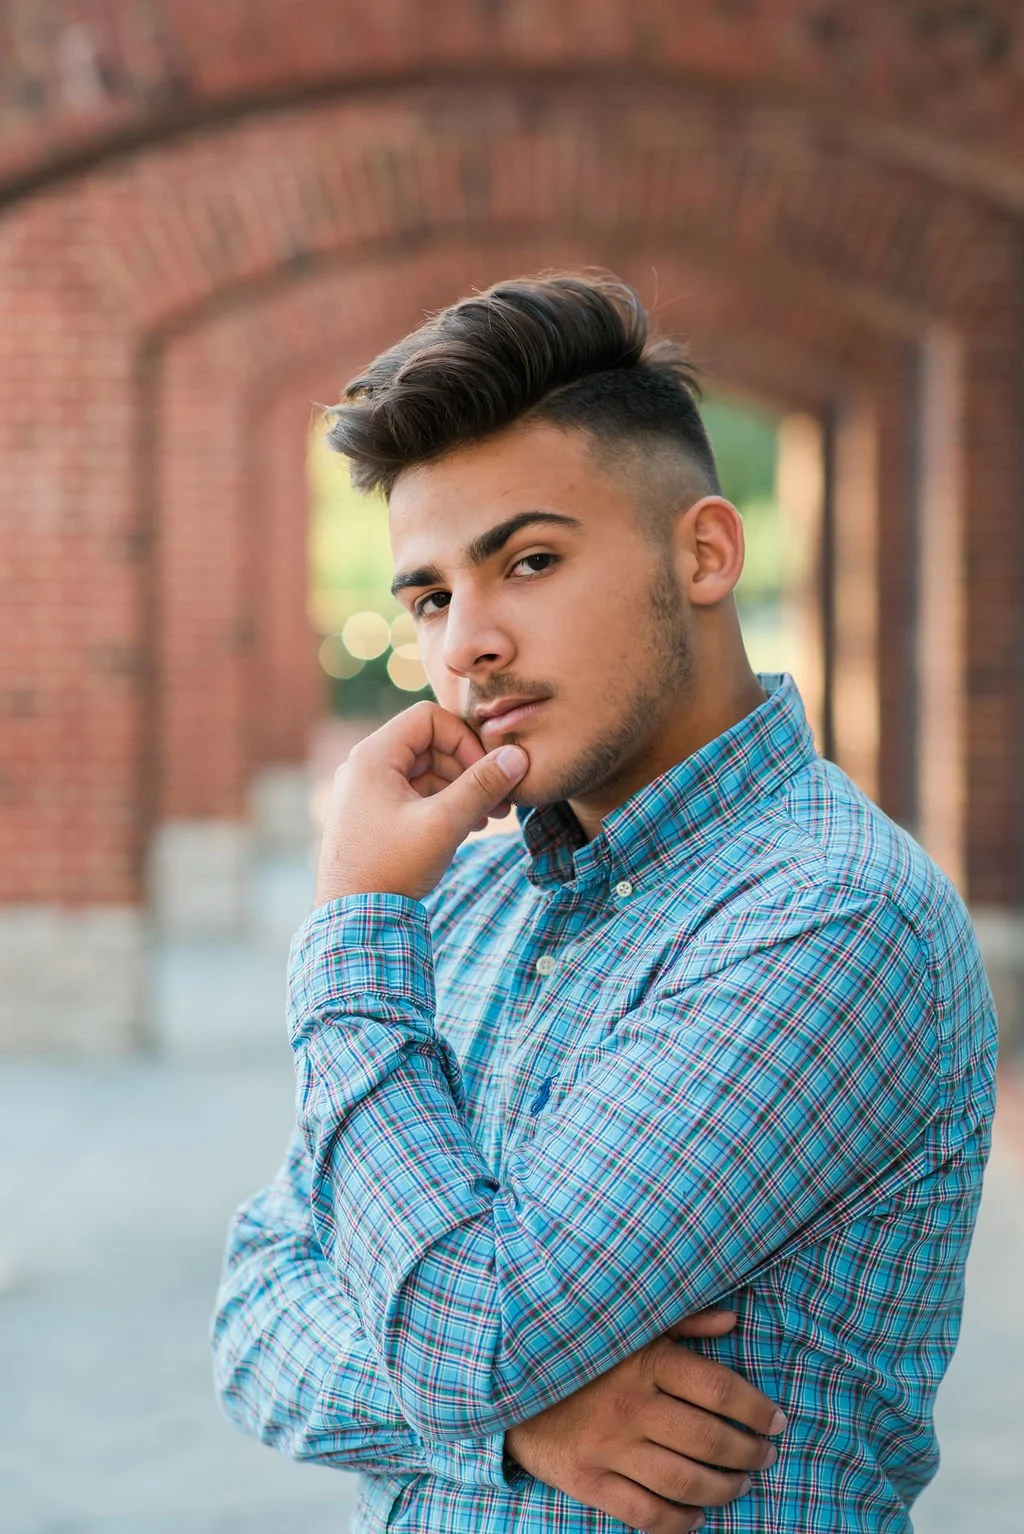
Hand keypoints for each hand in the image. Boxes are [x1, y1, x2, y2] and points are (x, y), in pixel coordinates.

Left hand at [314, 701, 528, 905]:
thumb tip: (517, 756)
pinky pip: (416, 795)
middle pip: (429, 744)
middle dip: (468, 768)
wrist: (354, 921)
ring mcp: (368, 792)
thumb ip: (482, 786)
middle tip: (498, 801)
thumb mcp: (444, 823)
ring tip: (487, 818)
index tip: (487, 773)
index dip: (464, 740)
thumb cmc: (391, 869)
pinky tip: (466, 827)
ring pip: (426, 771)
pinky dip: (443, 804)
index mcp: (373, 757)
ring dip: (460, 788)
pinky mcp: (374, 816)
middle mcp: (365, 767)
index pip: (428, 718)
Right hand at [504, 1309, 783, 1533]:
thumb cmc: (583, 1350)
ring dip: (725, 1489)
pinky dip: (681, 1523)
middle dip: (749, 1452)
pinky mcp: (588, 1481)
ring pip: (685, 1482)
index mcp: (644, 1360)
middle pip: (709, 1440)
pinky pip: (646, 1515)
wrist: (509, 1378)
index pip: (717, 1388)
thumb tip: (731, 1322)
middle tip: (765, 1455)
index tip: (777, 1421)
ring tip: (740, 1483)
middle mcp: (630, 1405)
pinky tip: (697, 1516)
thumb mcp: (629, 1324)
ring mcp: (608, 1447)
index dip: (756, 1408)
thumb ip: (682, 1321)